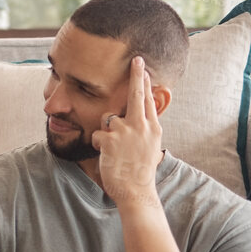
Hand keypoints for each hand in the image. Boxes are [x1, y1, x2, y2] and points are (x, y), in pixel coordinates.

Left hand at [93, 57, 163, 207]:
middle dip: (137, 76)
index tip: (144, 69)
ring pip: (108, 118)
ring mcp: (125, 131)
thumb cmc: (140, 172)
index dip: (146, 84)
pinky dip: (97, 144)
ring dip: (105, 131)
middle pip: (136, 95)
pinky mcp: (109, 139)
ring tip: (114, 149)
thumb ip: (146, 130)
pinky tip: (106, 155)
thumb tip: (143, 117)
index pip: (148, 101)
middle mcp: (141, 126)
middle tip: (137, 60)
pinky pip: (96, 134)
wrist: (136, 191)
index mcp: (153, 129)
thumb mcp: (151, 148)